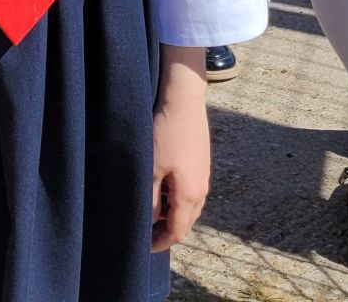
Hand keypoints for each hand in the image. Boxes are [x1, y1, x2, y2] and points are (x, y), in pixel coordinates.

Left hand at [151, 47, 210, 251]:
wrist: (184, 99)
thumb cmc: (165, 133)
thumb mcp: (151, 168)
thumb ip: (150, 198)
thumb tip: (148, 220)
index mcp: (190, 195)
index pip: (177, 231)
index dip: (161, 243)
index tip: (144, 247)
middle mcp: (202, 189)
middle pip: (186, 221)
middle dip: (167, 231)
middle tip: (146, 233)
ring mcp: (203, 175)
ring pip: (188, 205)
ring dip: (172, 213)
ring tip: (151, 212)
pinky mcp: (200, 161)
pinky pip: (189, 190)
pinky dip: (176, 198)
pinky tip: (160, 188)